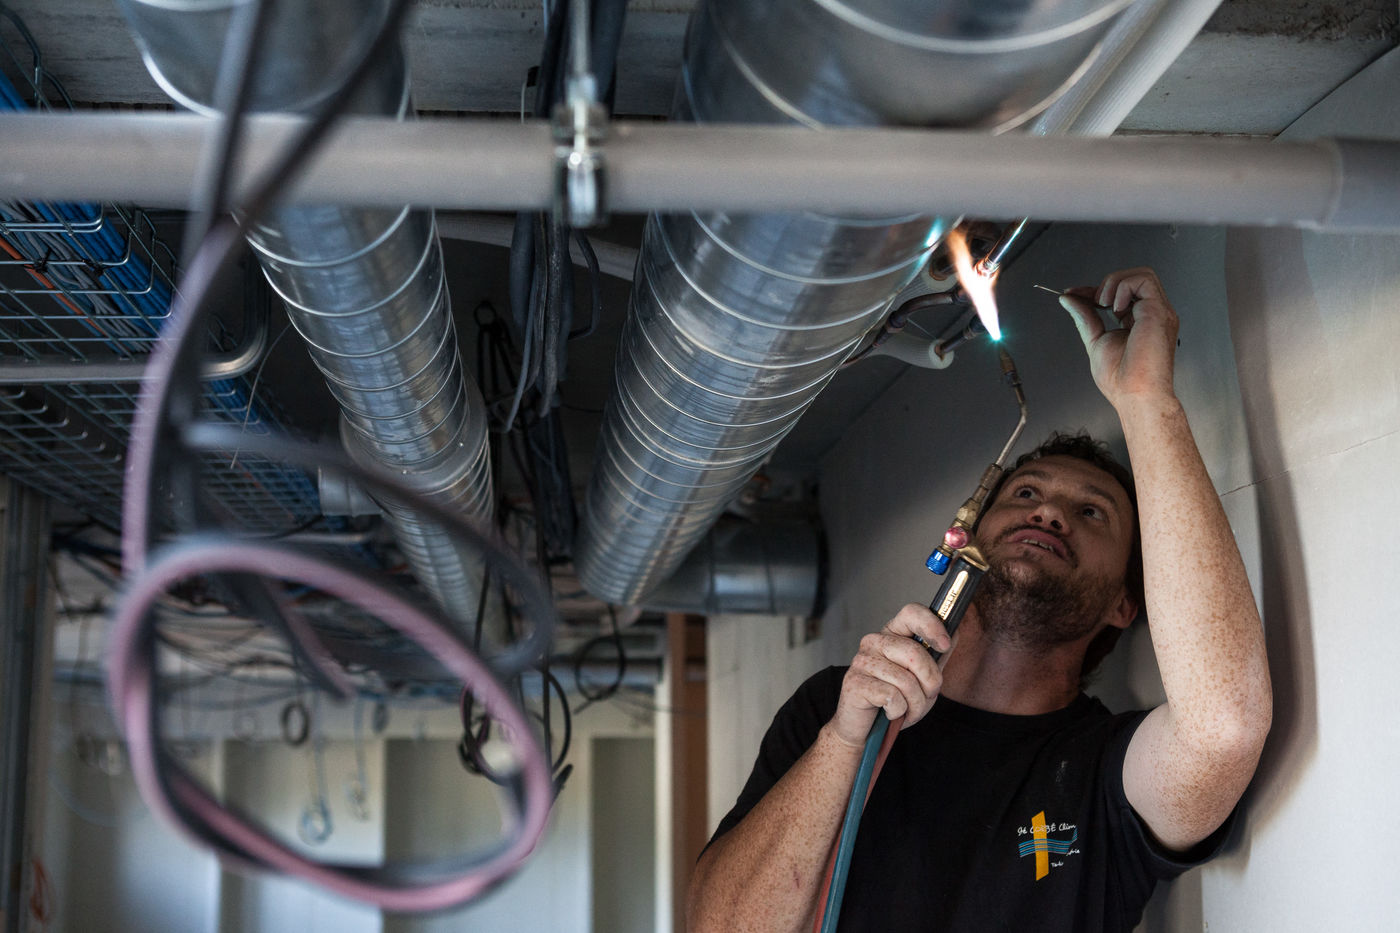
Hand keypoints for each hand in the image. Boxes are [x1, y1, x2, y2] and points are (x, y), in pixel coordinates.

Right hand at [828, 604, 951, 747]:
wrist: (866, 730)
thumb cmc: (894, 700)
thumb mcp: (923, 676)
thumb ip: (936, 655)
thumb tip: (954, 631)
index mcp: (891, 634)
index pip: (911, 613)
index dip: (932, 626)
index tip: (945, 646)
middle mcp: (874, 642)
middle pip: (915, 653)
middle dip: (930, 683)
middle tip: (926, 697)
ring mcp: (861, 661)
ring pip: (905, 681)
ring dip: (915, 704)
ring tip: (908, 710)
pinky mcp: (854, 682)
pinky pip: (892, 697)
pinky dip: (898, 711)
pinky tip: (890, 712)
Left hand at [1058, 267, 1179, 407]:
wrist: (1135, 394)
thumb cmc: (1121, 380)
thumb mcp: (1095, 340)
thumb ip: (1084, 317)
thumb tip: (1068, 299)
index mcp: (1139, 322)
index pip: (1121, 293)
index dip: (1095, 289)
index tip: (1073, 293)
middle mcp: (1152, 315)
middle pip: (1134, 278)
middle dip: (1107, 283)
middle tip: (1094, 303)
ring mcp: (1159, 312)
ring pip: (1141, 274)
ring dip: (1115, 283)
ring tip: (1105, 305)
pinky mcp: (1159, 311)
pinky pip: (1143, 280)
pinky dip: (1123, 287)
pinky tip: (1115, 308)